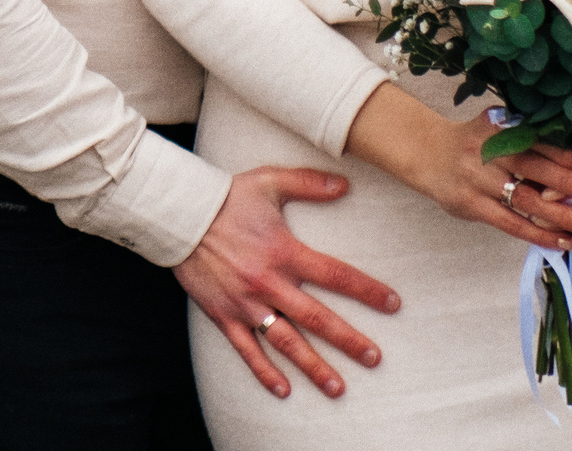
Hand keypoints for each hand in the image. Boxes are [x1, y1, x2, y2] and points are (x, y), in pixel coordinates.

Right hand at [172, 167, 401, 400]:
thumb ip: (308, 183)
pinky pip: (246, 350)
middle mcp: (269, 283)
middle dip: (348, 341)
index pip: (335, 275)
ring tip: (338, 388)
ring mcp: (246, 303)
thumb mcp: (269, 181)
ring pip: (286, 342)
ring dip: (313, 366)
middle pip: (316, 319)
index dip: (367, 290)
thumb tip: (346, 185)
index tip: (393, 304)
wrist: (179, 214)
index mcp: (284, 252)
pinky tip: (284, 390)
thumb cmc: (226, 197)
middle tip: (374, 359)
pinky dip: (264, 371)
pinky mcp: (224, 314)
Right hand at [341, 86, 571, 249]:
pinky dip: (538, 234)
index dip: (568, 155)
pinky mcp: (471, 204)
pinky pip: (510, 223)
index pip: (540, 141)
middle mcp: (488, 150)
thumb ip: (529, 135)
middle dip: (571, 183)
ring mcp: (477, 179)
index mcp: (499, 127)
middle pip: (536, 168)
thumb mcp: (496, 127)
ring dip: (561, 215)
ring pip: (526, 200)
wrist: (427, 153)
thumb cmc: (475, 142)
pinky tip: (562, 241)